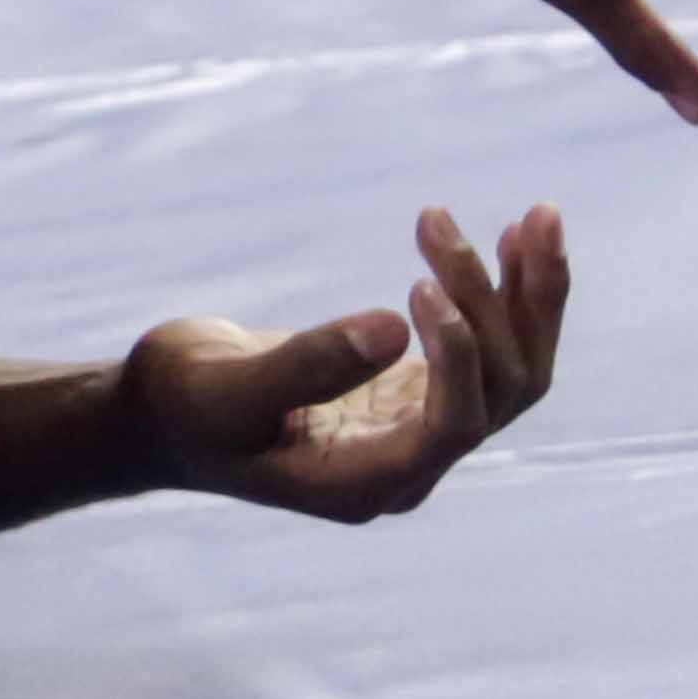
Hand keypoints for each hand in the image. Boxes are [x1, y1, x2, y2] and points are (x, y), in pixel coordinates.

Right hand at [124, 204, 565, 523]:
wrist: (158, 414)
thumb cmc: (182, 403)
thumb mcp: (227, 386)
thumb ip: (307, 365)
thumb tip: (393, 328)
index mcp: (368, 483)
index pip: (453, 425)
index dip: (459, 356)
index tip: (419, 284)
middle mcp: (410, 466)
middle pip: (503, 392)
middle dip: (503, 305)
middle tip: (470, 218)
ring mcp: (418, 432)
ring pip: (514, 371)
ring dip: (530, 295)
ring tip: (539, 215)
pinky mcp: (413, 395)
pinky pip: (489, 352)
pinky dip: (507, 296)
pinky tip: (512, 236)